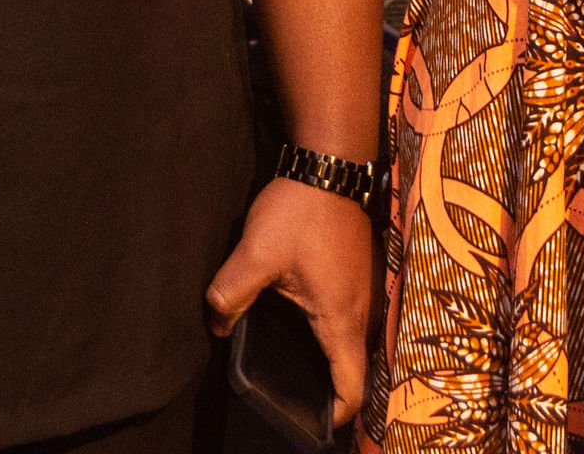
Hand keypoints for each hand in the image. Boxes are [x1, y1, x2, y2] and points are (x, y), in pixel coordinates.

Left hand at [204, 176, 376, 433]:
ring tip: (299, 364)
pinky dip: (335, 330)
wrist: (332, 159)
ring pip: (355, 341)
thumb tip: (217, 327)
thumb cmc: (300, 209)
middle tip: (297, 397)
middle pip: (355, 368)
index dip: (336, 415)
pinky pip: (352, 316)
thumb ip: (230, 295)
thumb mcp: (255, 254)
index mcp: (341, 319)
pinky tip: (306, 319)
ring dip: (334, 358)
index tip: (314, 424)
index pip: (351, 387)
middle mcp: (363, 310)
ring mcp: (367, 289)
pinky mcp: (361, 271)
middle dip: (332, 390)